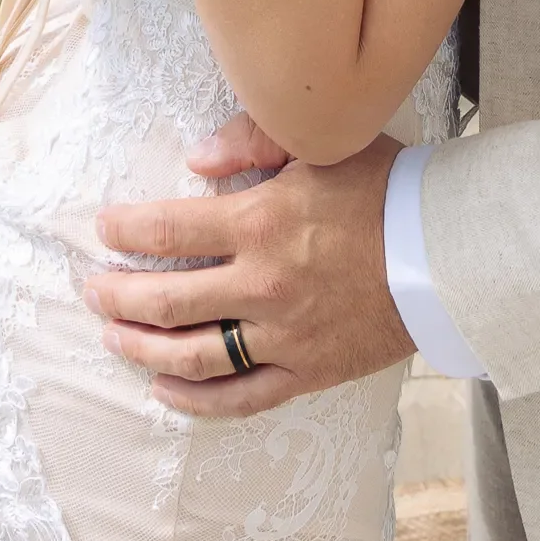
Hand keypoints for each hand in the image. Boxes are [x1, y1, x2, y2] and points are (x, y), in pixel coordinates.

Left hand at [88, 136, 410, 417]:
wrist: (447, 252)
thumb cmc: (385, 188)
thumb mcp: (320, 143)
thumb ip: (252, 139)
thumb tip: (196, 160)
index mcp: (259, 222)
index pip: (168, 228)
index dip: (126, 230)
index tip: (103, 229)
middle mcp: (261, 284)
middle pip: (166, 299)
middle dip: (117, 294)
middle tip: (92, 290)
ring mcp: (282, 335)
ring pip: (193, 354)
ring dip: (143, 348)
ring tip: (112, 338)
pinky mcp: (306, 372)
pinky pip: (240, 397)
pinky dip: (196, 401)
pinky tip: (165, 392)